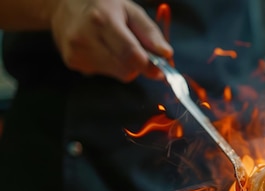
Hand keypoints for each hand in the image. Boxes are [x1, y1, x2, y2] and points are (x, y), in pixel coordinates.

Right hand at [50, 0, 172, 81]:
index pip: (131, 54)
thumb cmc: (103, 5)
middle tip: (139, 52)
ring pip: (117, 74)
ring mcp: (77, 52)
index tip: (162, 70)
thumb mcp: (130, 10)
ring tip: (114, 45)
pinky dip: (110, 65)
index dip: (150, 66)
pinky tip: (102, 49)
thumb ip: (150, 33)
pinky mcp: (72, 62)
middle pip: (126, 70)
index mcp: (103, 21)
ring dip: (124, 65)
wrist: (63, 4)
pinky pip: (105, 74)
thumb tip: (166, 54)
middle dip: (138, 65)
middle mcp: (86, 38)